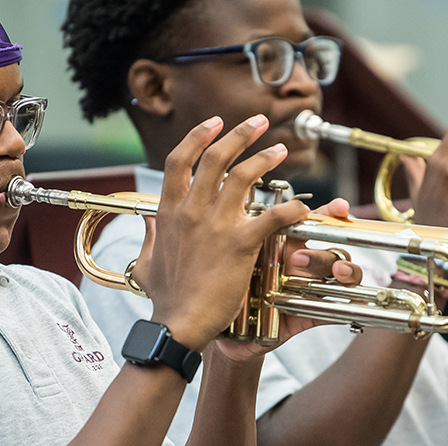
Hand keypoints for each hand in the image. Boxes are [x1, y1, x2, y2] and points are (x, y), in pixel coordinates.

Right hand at [135, 115, 311, 351]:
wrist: (177, 325)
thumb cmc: (164, 299)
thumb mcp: (146, 263)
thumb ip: (150, 238)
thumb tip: (149, 223)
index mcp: (169, 212)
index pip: (179, 160)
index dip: (198, 136)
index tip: (214, 123)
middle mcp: (191, 211)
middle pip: (215, 157)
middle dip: (239, 133)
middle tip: (259, 122)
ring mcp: (215, 226)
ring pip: (243, 176)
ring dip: (265, 157)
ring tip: (281, 149)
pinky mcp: (239, 245)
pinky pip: (271, 217)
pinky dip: (289, 209)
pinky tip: (301, 206)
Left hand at [213, 198, 363, 361]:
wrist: (215, 326)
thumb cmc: (223, 283)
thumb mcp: (232, 253)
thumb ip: (245, 231)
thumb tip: (249, 203)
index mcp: (283, 244)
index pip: (313, 223)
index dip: (330, 213)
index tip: (340, 206)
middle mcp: (300, 263)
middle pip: (328, 249)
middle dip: (324, 252)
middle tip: (300, 258)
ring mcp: (306, 289)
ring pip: (338, 274)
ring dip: (345, 271)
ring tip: (336, 274)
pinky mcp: (308, 315)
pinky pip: (335, 310)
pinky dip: (350, 306)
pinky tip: (359, 303)